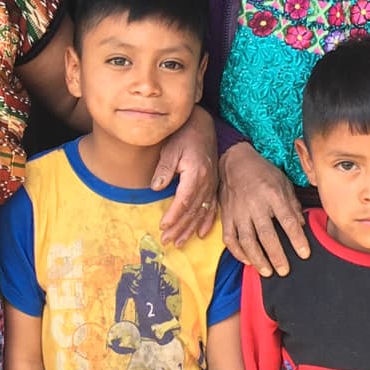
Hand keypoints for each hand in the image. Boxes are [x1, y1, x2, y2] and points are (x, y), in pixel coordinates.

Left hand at [154, 110, 218, 245]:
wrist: (204, 127)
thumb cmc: (185, 136)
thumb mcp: (171, 149)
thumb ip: (164, 169)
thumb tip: (156, 188)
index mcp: (195, 174)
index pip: (184, 201)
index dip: (173, 216)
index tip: (163, 227)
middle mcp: (206, 183)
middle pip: (192, 211)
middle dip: (179, 228)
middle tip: (167, 241)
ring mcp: (212, 185)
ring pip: (201, 212)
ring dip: (190, 229)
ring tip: (179, 242)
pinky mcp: (213, 186)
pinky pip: (212, 208)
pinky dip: (206, 222)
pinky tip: (200, 234)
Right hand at [219, 143, 309, 276]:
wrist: (235, 162)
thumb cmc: (263, 173)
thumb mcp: (283, 183)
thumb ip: (292, 205)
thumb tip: (301, 226)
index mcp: (273, 195)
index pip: (287, 221)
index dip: (297, 239)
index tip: (304, 254)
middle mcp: (255, 205)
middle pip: (266, 235)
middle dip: (276, 255)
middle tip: (284, 271)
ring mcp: (238, 212)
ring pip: (246, 240)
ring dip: (257, 259)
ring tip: (267, 272)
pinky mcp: (226, 216)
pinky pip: (230, 238)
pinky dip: (238, 252)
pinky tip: (248, 261)